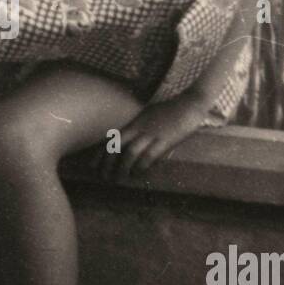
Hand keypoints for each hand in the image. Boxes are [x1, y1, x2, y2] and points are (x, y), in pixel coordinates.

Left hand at [94, 92, 213, 181]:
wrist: (190, 104)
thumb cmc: (171, 111)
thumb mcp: (149, 116)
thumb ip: (138, 127)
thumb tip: (129, 141)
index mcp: (135, 122)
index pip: (112, 138)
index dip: (101, 152)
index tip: (93, 164)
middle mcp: (140, 128)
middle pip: (117, 145)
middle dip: (107, 162)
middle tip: (103, 176)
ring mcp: (152, 134)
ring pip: (130, 152)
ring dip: (122, 168)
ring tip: (118, 179)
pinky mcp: (165, 140)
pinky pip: (149, 156)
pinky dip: (141, 166)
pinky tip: (137, 174)